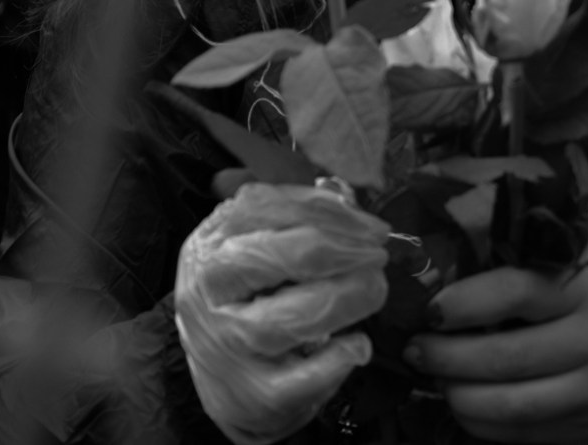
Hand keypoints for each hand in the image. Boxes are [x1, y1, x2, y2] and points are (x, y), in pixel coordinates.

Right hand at [177, 183, 389, 444]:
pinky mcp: (253, 395)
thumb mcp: (253, 250)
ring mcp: (229, 347)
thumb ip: (297, 217)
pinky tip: (359, 344)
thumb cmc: (245, 301)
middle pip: (282, 258)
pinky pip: (304, 377)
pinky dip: (339, 357)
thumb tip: (343, 194)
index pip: (267, 209)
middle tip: (379, 257)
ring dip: (348, 297)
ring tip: (374, 289)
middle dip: (345, 251)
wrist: (225, 383)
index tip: (373, 227)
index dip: (331, 213)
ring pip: (292, 318)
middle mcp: (209, 294)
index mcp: (209, 246)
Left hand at [407, 266, 587, 444]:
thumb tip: (439, 301)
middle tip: (416, 350)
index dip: (465, 302)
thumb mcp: (569, 284)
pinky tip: (464, 403)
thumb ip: (517, 287)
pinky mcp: (586, 433)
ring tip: (435, 379)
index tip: (429, 311)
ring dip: (458, 395)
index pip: (517, 292)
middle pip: (506, 358)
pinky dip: (479, 422)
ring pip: (509, 406)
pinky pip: (518, 435)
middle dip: (447, 357)